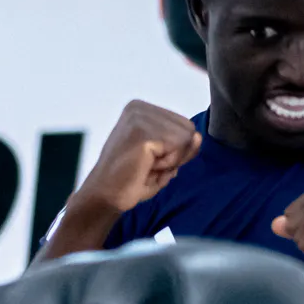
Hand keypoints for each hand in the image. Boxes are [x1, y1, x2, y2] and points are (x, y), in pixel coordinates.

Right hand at [73, 100, 200, 214]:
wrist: (105, 196)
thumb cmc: (131, 179)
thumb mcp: (165, 158)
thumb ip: (184, 146)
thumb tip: (198, 137)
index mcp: (142, 109)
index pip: (184, 125)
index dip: (176, 150)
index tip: (151, 160)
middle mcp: (139, 107)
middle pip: (189, 129)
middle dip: (176, 154)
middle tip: (148, 165)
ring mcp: (139, 118)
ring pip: (186, 138)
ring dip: (170, 160)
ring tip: (145, 166)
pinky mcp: (142, 133)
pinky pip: (178, 148)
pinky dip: (167, 164)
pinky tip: (145, 168)